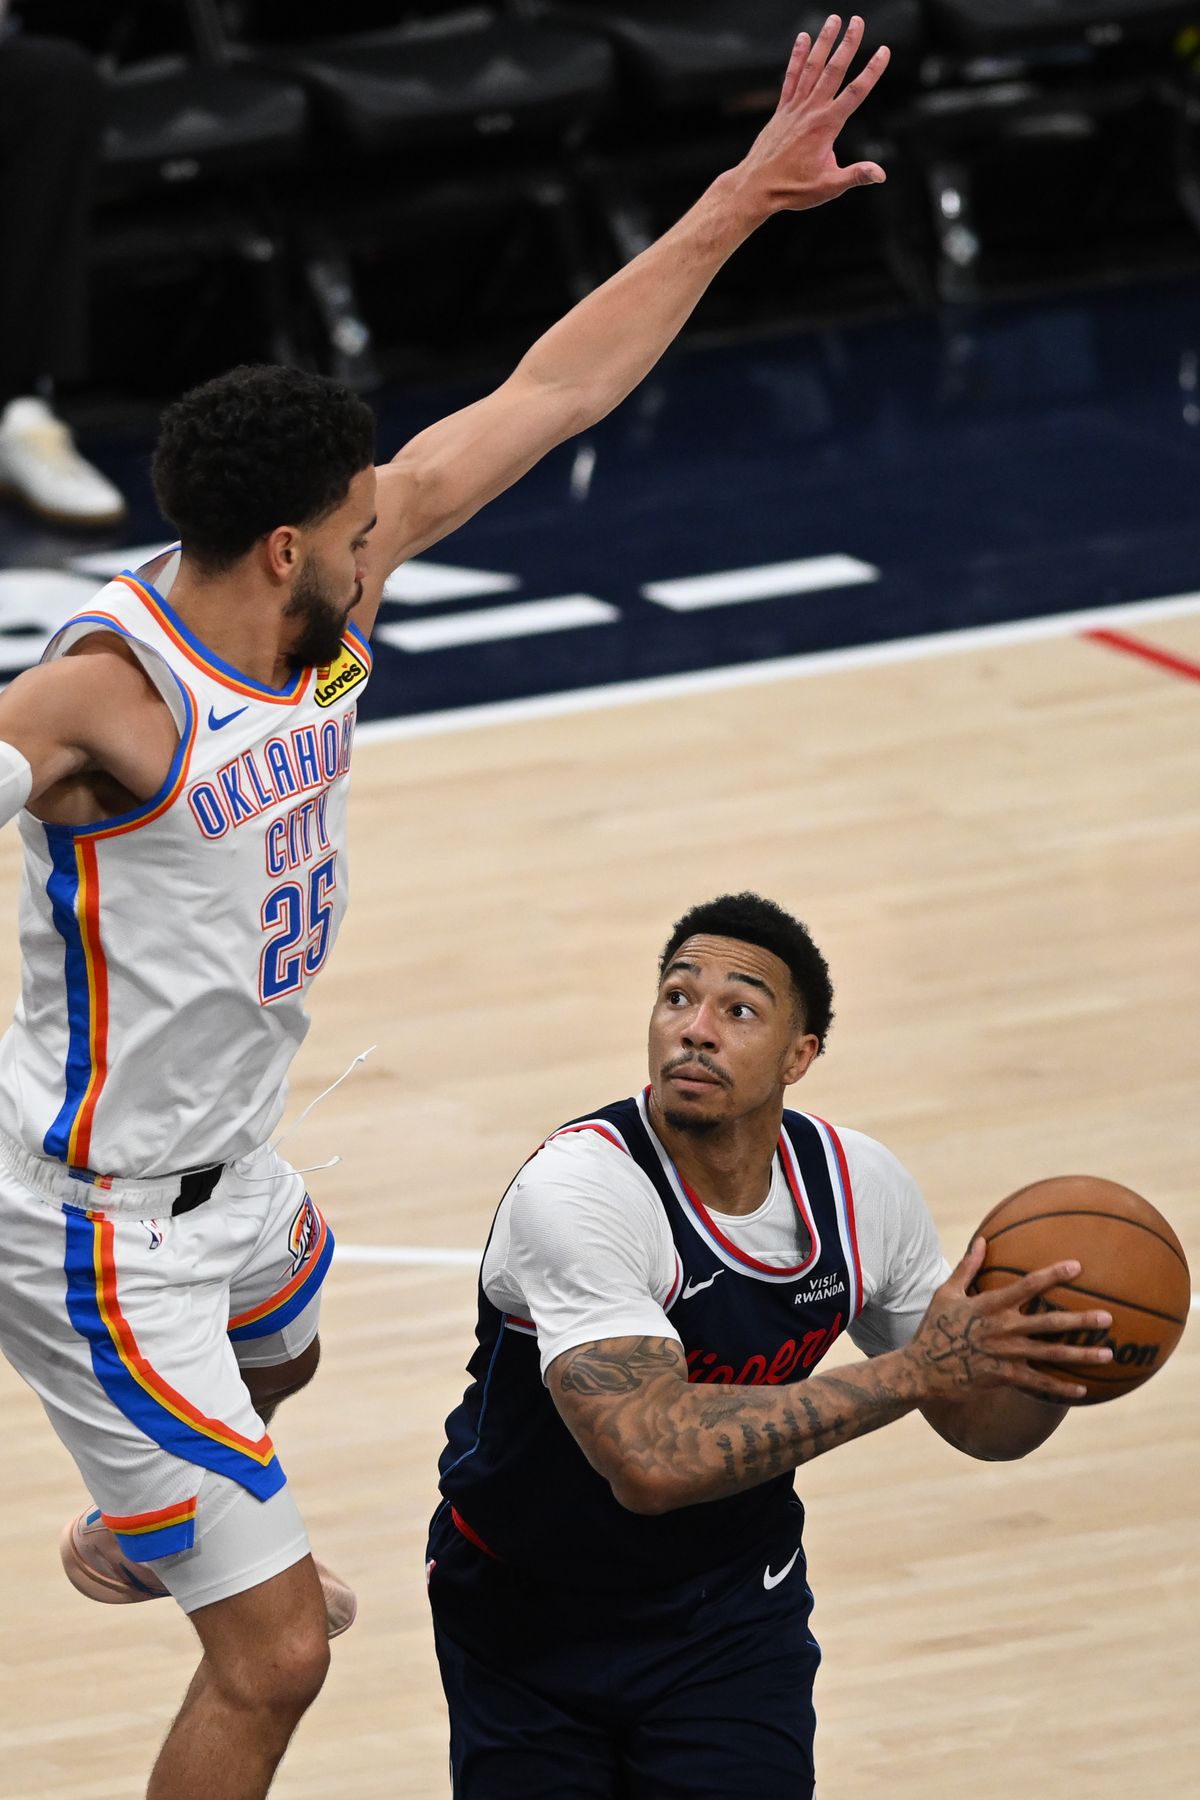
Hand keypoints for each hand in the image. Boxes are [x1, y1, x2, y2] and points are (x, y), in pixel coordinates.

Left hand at [734, 16, 890, 218]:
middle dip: (848, 44)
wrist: (756, 188)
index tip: (883, 51)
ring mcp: (795, 107)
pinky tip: (803, 38)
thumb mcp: (828, 186)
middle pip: (834, 70)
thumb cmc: (792, 189)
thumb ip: (855, 176)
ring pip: (812, 67)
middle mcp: (811, 110)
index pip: (855, 93)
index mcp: (826, 126)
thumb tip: (880, 174)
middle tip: (858, 20)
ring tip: (834, 19)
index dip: (872, 71)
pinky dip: (797, 57)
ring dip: (824, 41)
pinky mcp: (782, 109)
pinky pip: (791, 77)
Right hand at [902, 1238, 1114, 1404]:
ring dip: (1081, 1355)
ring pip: (1051, 1355)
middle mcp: (1002, 1329)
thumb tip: (982, 1240)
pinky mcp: (1005, 1377)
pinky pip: (1038, 1384)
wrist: (923, 1368)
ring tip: (1108, 1354)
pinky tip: (1082, 1391)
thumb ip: (968, 1267)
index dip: (1052, 1275)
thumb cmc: (935, 1326)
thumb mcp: (946, 1292)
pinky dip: (1060, 1389)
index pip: (1027, 1286)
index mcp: (990, 1305)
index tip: (1077, 1266)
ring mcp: (1006, 1355)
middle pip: (1048, 1323)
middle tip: (1107, 1317)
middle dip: (1080, 1321)